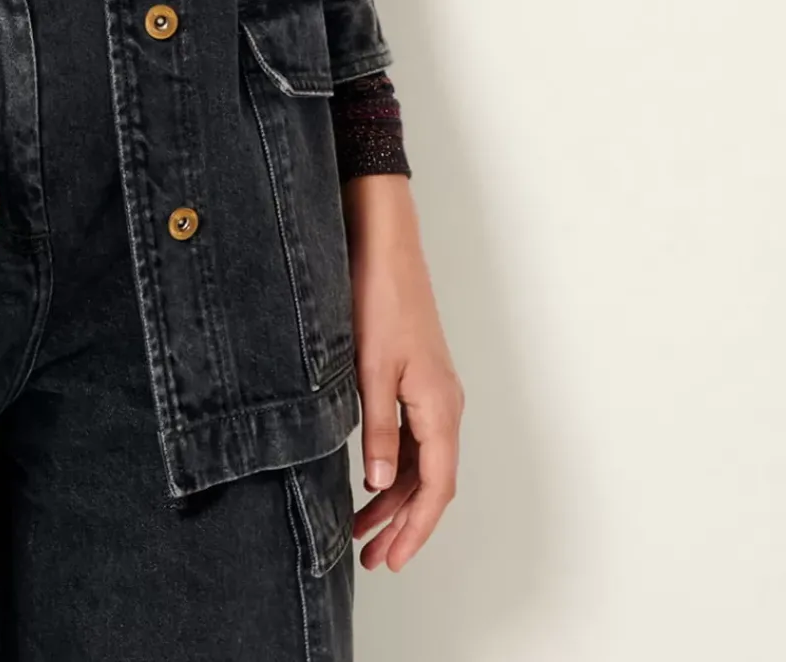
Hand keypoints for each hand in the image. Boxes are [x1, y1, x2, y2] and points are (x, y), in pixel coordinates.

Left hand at [341, 174, 464, 570]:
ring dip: (394, 498)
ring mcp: (431, 392)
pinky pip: (412, 437)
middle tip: (372, 558)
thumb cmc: (380, 299)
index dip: (416, 528)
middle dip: (403, 523)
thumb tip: (381, 484)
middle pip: (431, 482)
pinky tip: (370, 480)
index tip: (394, 559)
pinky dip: (393, 465)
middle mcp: (443, 405)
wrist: (384, 246)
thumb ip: (378, 429)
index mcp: (439, 407)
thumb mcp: (370, 369)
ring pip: (420, 462)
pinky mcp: (416, 379)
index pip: (437, 487)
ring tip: (361, 530)